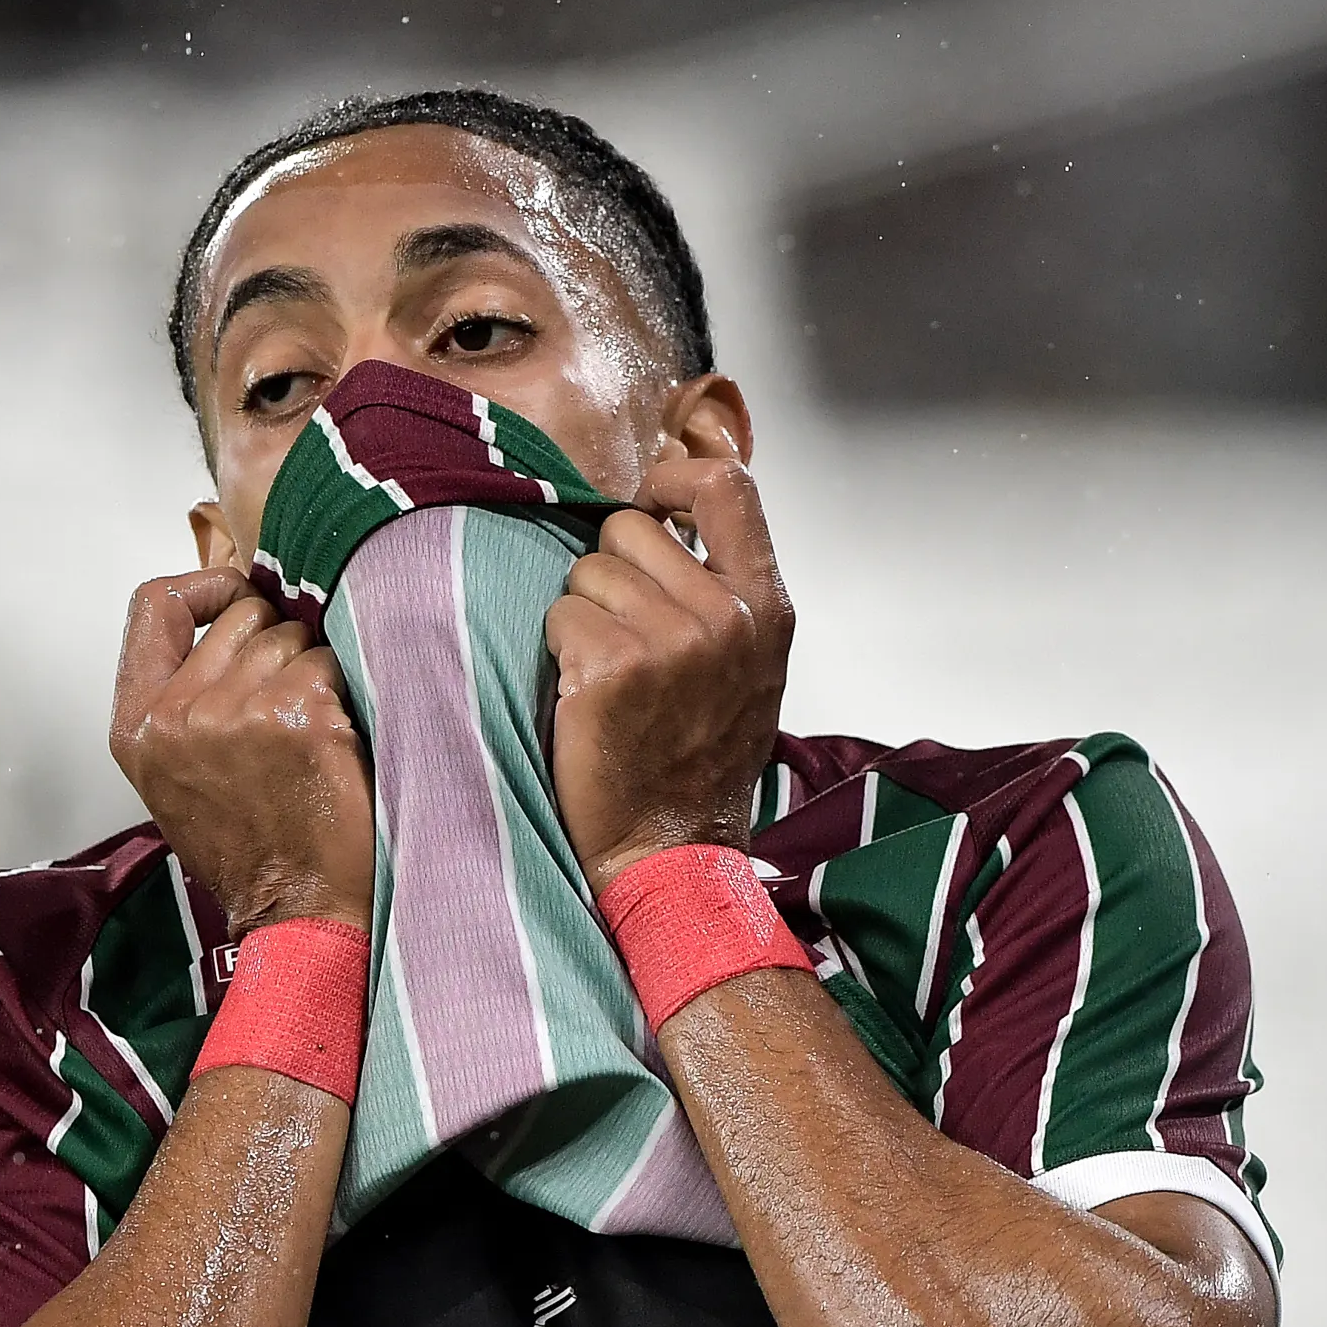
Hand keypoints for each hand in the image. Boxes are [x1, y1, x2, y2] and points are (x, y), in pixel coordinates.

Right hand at [109, 570, 374, 934]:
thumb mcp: (176, 771)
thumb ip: (182, 694)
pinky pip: (330, 664)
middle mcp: (177, 714)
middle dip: (275, 643)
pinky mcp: (298, 718)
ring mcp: (236, 714)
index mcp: (136, 725)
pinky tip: (333, 745)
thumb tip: (233, 615)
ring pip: (292, 637)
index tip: (234, 598)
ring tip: (306, 736)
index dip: (203, 585)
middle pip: (242, 615)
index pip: (153, 605)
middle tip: (286, 707)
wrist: (297, 910)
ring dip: (312, 673)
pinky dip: (342, 694)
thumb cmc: (246, 846)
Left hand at [543, 461, 794, 895]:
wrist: (670, 849)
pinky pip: (560, 614)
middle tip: (622, 636)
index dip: (674, 477)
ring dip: (581, 615)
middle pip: (630, 527)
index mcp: (767, 607)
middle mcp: (727, 616)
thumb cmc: (698, 759)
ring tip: (608, 674)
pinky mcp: (614, 667)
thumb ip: (725, 589)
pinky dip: (560, 651)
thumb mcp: (749, 665)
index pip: (729, 484)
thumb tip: (672, 516)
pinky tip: (585, 695)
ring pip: (586, 571)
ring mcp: (673, 640)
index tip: (652, 503)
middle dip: (611, 571)